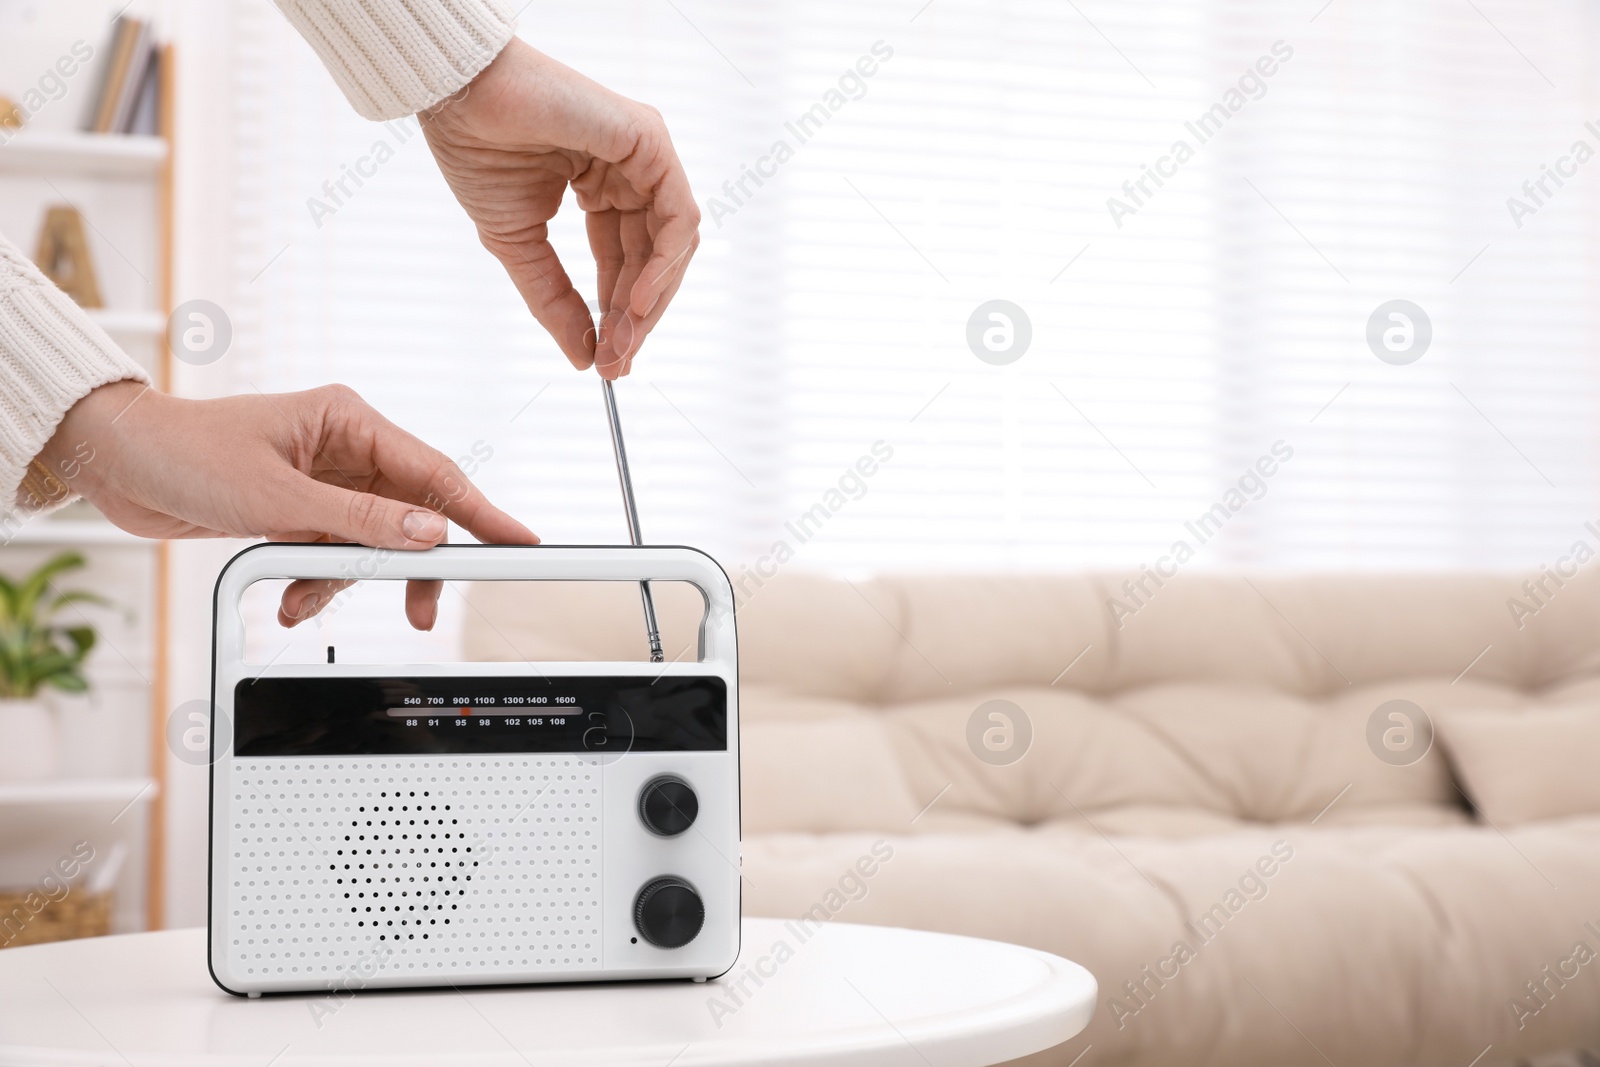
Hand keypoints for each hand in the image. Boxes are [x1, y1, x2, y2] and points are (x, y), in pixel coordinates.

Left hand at [35, 381, 535, 629]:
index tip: (521, 541)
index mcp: (349, 421)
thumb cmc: (185, 455)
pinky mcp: (300, 510)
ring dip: (347, 579)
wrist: (118, 467)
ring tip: (310, 600)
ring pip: (372, 543)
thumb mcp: (277, 498)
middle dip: (408, 566)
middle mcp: (344, 448)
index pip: (435, 472)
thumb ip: (359, 522)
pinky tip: (292, 596)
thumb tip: (428, 535)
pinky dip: (318, 580)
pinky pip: (335, 553)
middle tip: (422, 609)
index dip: (482, 511)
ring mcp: (324, 481)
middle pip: (411, 516)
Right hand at [420, 38, 699, 378]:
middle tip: (617, 361)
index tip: (607, 361)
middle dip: (637, 317)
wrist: (458, 102)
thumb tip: (584, 358)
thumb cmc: (477, 154)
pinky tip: (637, 302)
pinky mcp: (650, 142)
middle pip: (653, 259)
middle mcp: (630, 173)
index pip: (626, 262)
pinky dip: (663, 264)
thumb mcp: (519, 247)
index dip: (618, 314)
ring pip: (672, 244)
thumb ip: (554, 301)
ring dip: (651, 300)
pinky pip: (676, 215)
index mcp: (601, 189)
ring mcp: (644, 156)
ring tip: (623, 339)